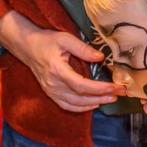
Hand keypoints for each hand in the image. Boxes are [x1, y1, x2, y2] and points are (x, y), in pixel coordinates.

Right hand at [0, 12, 123, 112]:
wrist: (27, 47)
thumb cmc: (46, 41)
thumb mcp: (65, 38)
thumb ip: (83, 49)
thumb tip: (100, 57)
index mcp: (57, 70)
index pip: (82, 85)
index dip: (100, 89)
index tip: (116, 86)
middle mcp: (53, 84)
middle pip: (81, 97)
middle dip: (102, 97)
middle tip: (119, 93)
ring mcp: (51, 91)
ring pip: (75, 104)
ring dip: (94, 103)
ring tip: (110, 99)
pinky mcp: (50, 93)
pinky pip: (67, 106)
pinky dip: (81, 108)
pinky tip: (93, 104)